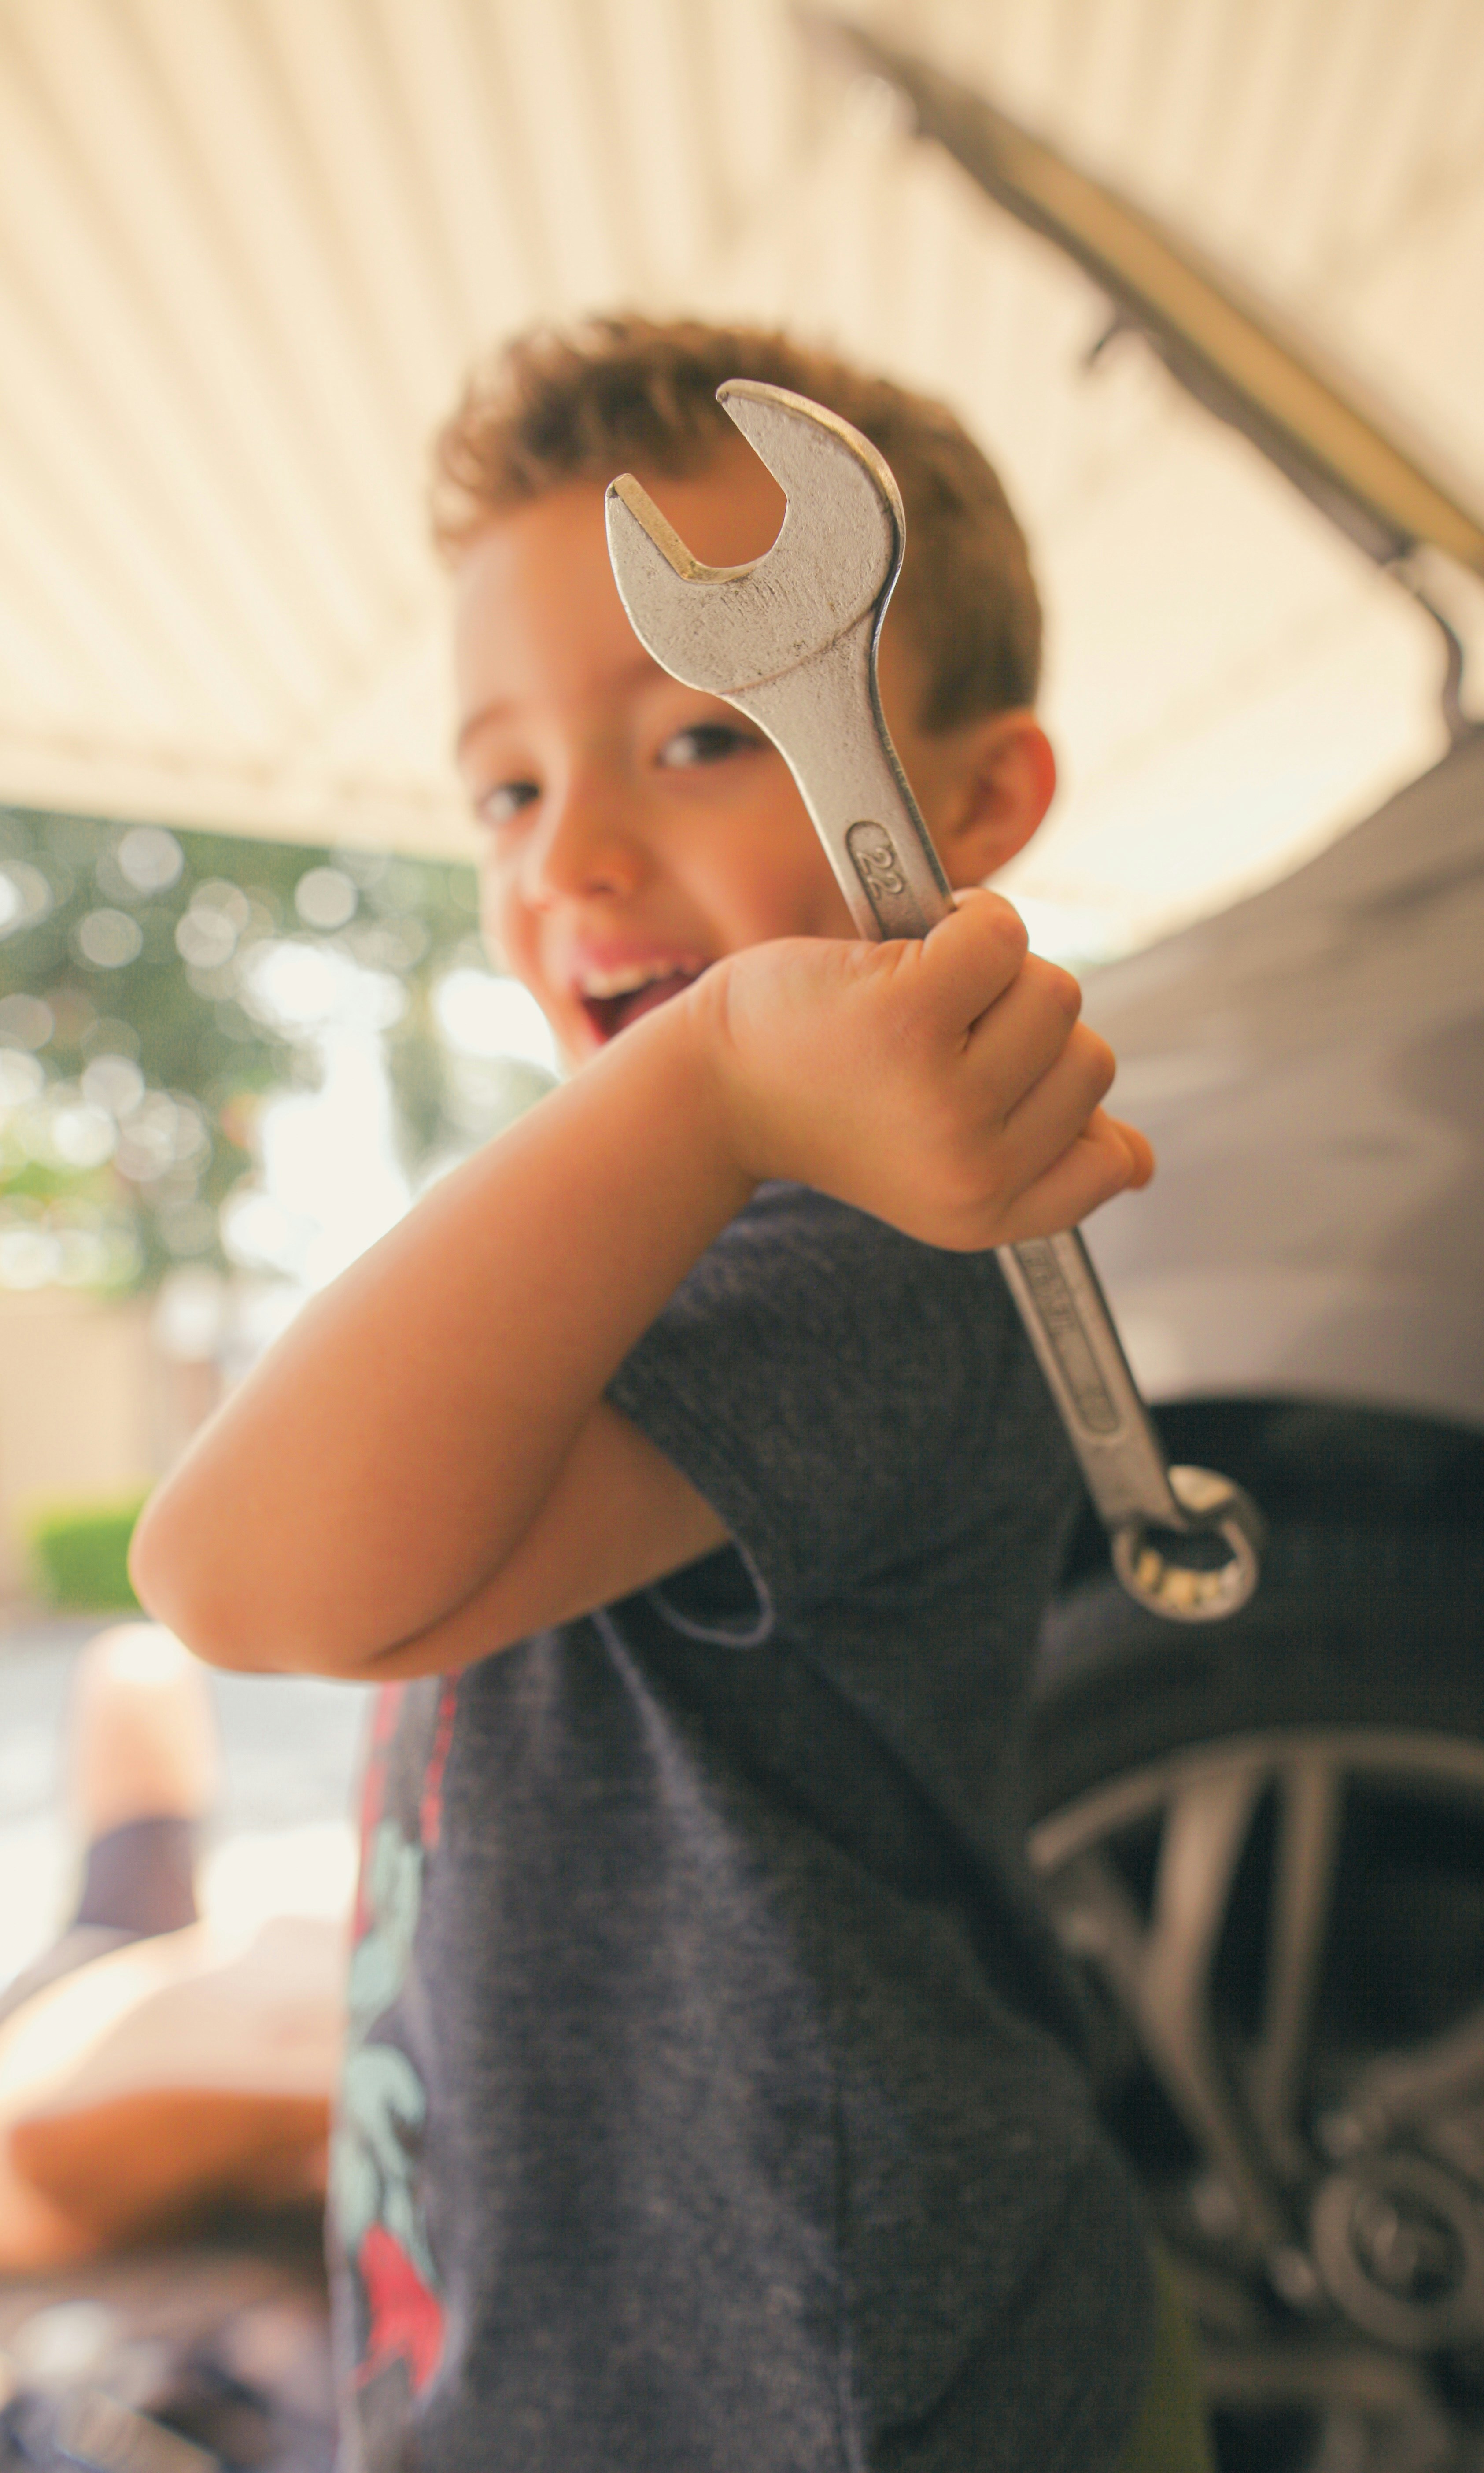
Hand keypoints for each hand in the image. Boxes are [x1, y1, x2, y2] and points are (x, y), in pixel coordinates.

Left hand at [691, 889, 1152, 1250]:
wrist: (715, 1088)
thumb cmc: (836, 1107)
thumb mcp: (942, 1168)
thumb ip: (1047, 1164)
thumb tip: (1143, 1164)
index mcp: (985, 1214)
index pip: (1109, 1163)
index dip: (1068, 1109)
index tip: (1002, 1089)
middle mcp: (971, 1167)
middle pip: (1089, 1058)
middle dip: (1023, 1029)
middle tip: (935, 1040)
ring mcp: (943, 1093)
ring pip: (1054, 992)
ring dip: (992, 974)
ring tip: (915, 999)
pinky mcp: (909, 1014)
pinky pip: (1003, 935)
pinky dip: (966, 917)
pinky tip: (907, 950)